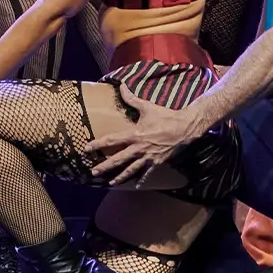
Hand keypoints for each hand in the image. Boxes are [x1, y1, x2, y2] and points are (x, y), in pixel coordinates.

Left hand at [83, 87, 203, 185]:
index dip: (99, 144)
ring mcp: (148, 157)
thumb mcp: (147, 107)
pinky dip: (141, 180)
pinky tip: (136, 186)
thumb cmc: (165, 116)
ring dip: (120, 177)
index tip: (87, 148)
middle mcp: (140, 148)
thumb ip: (132, 99)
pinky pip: (147, 173)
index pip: (112, 140)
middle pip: (119, 159)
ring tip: (110, 183)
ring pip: (131, 169)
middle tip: (94, 171)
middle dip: (105, 166)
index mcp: (135, 134)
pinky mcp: (157, 162)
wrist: (185, 128)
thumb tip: (121, 86)